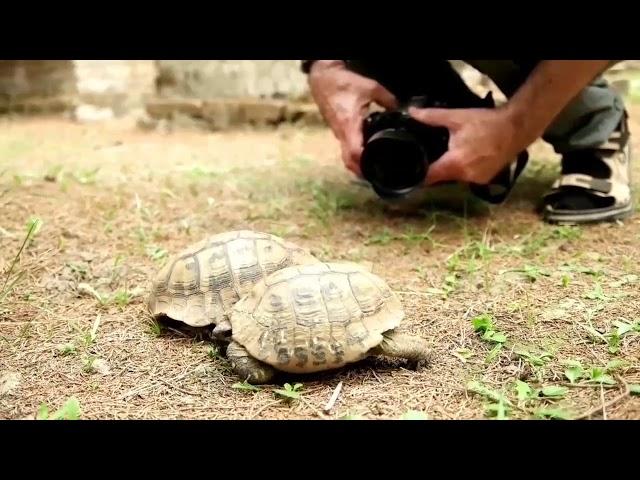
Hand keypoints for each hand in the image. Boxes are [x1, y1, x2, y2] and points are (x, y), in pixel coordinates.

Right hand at [308, 61, 397, 175]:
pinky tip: (366, 153)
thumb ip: (388, 100)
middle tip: (378, 176)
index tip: (377, 169)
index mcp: (349, 125)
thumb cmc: (344, 83)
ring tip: (373, 168)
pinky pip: (345, 148)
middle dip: (361, 172)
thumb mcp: (371, 88)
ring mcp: (338, 133)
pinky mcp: (337, 130)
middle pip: (348, 162)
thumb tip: (401, 110)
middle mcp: (341, 133)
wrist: (323, 79)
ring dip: (357, 165)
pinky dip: (354, 155)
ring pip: (345, 157)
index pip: (354, 152)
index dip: (364, 164)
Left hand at [408, 106, 523, 185]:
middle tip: (428, 155)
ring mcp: (476, 180)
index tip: (409, 168)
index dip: (416, 174)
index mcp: (453, 164)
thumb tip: (411, 111)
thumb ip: (431, 117)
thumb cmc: (485, 122)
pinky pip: (467, 177)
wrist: (516, 128)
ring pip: (454, 177)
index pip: (427, 177)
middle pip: (440, 177)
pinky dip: (464, 169)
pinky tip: (465, 157)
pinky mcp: (485, 179)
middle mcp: (463, 177)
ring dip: (450, 168)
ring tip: (448, 154)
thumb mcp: (456, 117)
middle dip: (434, 167)